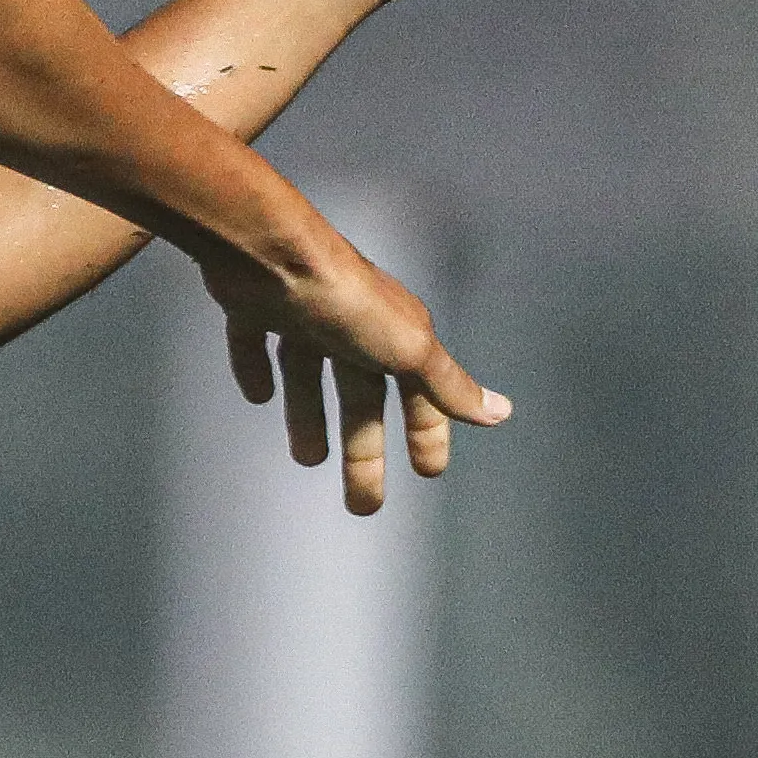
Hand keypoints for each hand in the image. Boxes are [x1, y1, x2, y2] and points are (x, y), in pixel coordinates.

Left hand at [195, 221, 505, 517]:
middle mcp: (353, 324)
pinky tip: (256, 394)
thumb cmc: (345, 300)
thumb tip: (501, 413)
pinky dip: (256, 368)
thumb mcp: (409, 350)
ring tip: (307, 458)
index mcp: (395, 336)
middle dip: (365, 451)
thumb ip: (449, 385)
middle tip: (362, 505)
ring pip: (310, 373)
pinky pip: (256, 341)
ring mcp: (303, 313)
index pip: (420, 396)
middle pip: (362, 398)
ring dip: (310, 416)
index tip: (428, 473)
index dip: (426, 433)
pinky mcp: (255, 305)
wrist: (271, 253)